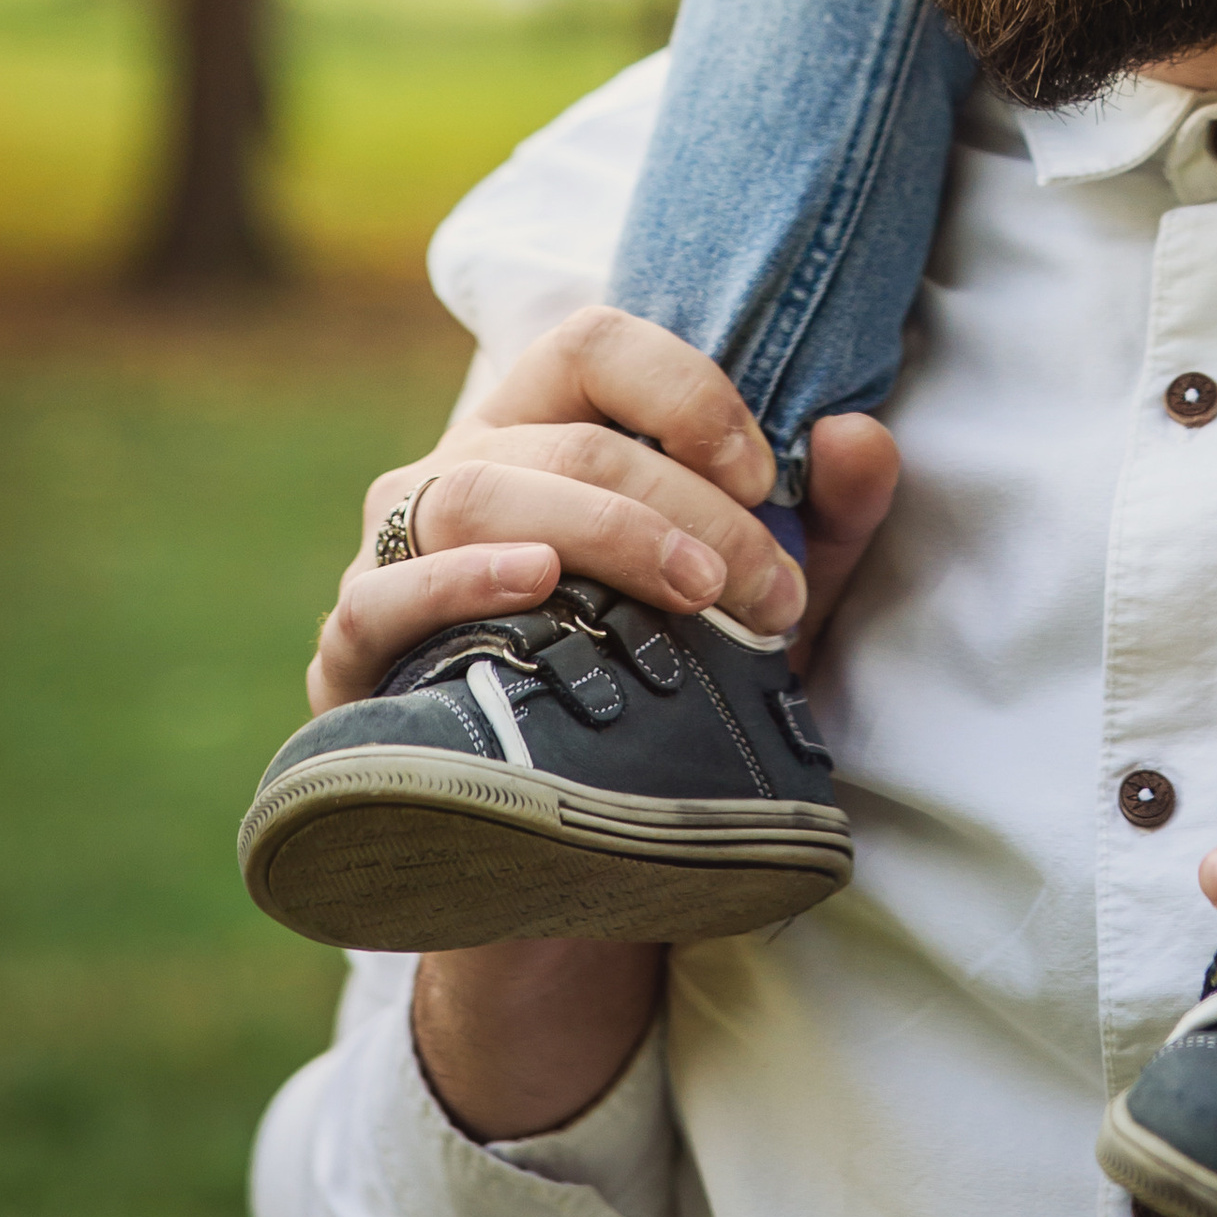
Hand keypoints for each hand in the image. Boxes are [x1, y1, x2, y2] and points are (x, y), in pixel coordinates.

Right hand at [318, 316, 898, 1149]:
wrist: (568, 872)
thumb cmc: (661, 698)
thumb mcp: (765, 611)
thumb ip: (825, 524)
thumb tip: (863, 435)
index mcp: (543, 430)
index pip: (595, 344)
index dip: (686, 390)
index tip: (765, 475)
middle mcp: (459, 471)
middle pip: (570, 438)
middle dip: (686, 504)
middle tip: (765, 589)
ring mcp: (394, 561)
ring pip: (478, 492)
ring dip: (604, 534)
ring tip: (692, 590)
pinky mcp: (353, 661)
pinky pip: (384, 596)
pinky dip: (460, 579)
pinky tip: (537, 586)